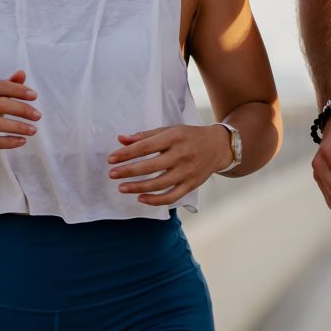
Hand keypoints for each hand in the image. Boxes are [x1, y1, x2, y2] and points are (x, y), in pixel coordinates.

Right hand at [0, 72, 38, 159]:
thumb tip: (22, 74)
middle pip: (0, 104)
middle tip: (38, 115)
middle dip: (22, 109)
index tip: (34, 96)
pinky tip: (22, 140)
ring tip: (33, 130)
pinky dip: (10, 141)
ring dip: (19, 127)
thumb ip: (4, 87)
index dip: (18, 89)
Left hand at [107, 123, 230, 206]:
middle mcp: (182, 154)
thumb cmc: (189, 136)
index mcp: (174, 137)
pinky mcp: (191, 185)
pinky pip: (171, 197)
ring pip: (159, 184)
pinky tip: (140, 198)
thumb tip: (121, 140)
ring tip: (121, 188)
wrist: (218, 146)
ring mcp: (187, 172)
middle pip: (151, 166)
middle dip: (128, 171)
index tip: (111, 159)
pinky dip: (155, 200)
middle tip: (112, 174)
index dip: (127, 154)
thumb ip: (145, 136)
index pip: (146, 146)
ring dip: (138, 187)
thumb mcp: (169, 130)